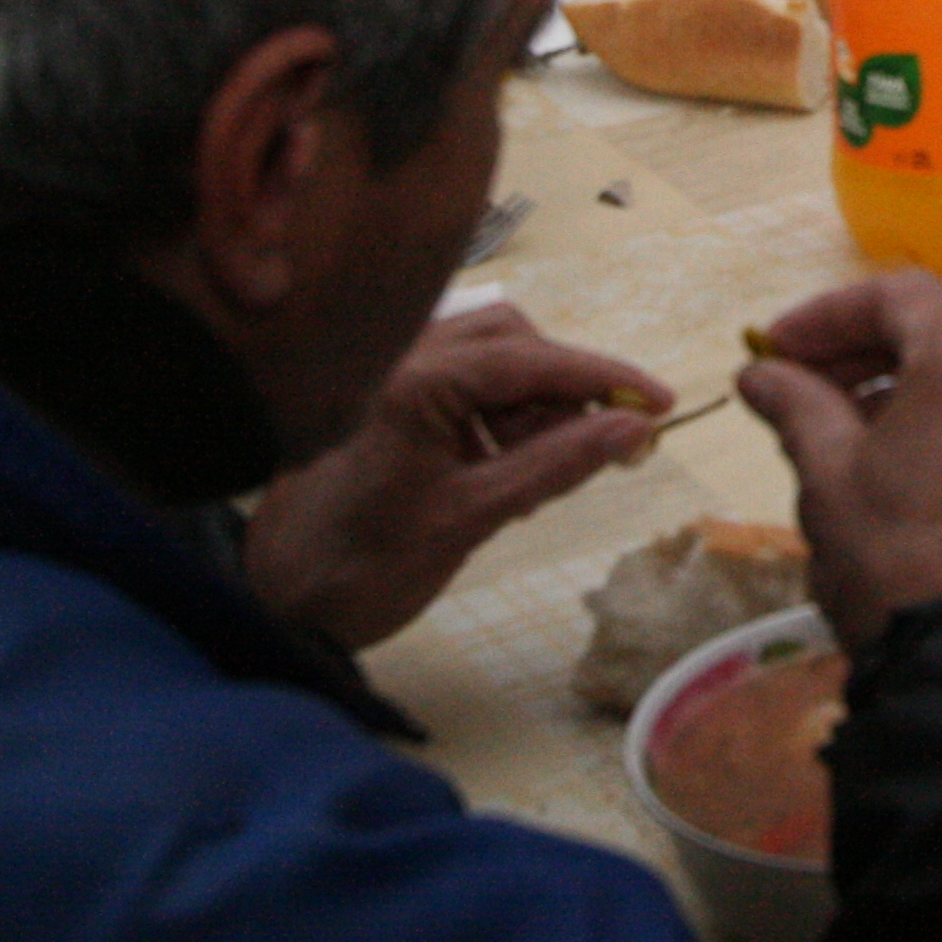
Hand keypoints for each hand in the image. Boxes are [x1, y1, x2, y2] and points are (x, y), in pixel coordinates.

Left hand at [245, 303, 665, 649]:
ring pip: (490, 357)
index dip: (605, 379)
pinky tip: (504, 469)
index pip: (534, 359)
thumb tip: (634, 429)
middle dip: (562, 388)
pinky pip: (463, 383)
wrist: (281, 601)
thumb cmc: (368, 565)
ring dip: (531, 403)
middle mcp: (400, 358)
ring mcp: (391, 375)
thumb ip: (556, 464)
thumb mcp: (474, 517)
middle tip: (598, 445)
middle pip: (513, 339)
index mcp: (417, 381)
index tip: (661, 401)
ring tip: (538, 474)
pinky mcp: (390, 400)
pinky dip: (499, 416)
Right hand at [739, 272, 941, 653]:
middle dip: (879, 349)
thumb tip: (761, 372)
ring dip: (932, 390)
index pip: (897, 297)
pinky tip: (940, 477)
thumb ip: (797, 404)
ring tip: (870, 434)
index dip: (829, 316)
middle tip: (817, 384)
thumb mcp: (826, 475)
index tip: (781, 349)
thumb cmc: (893, 562)